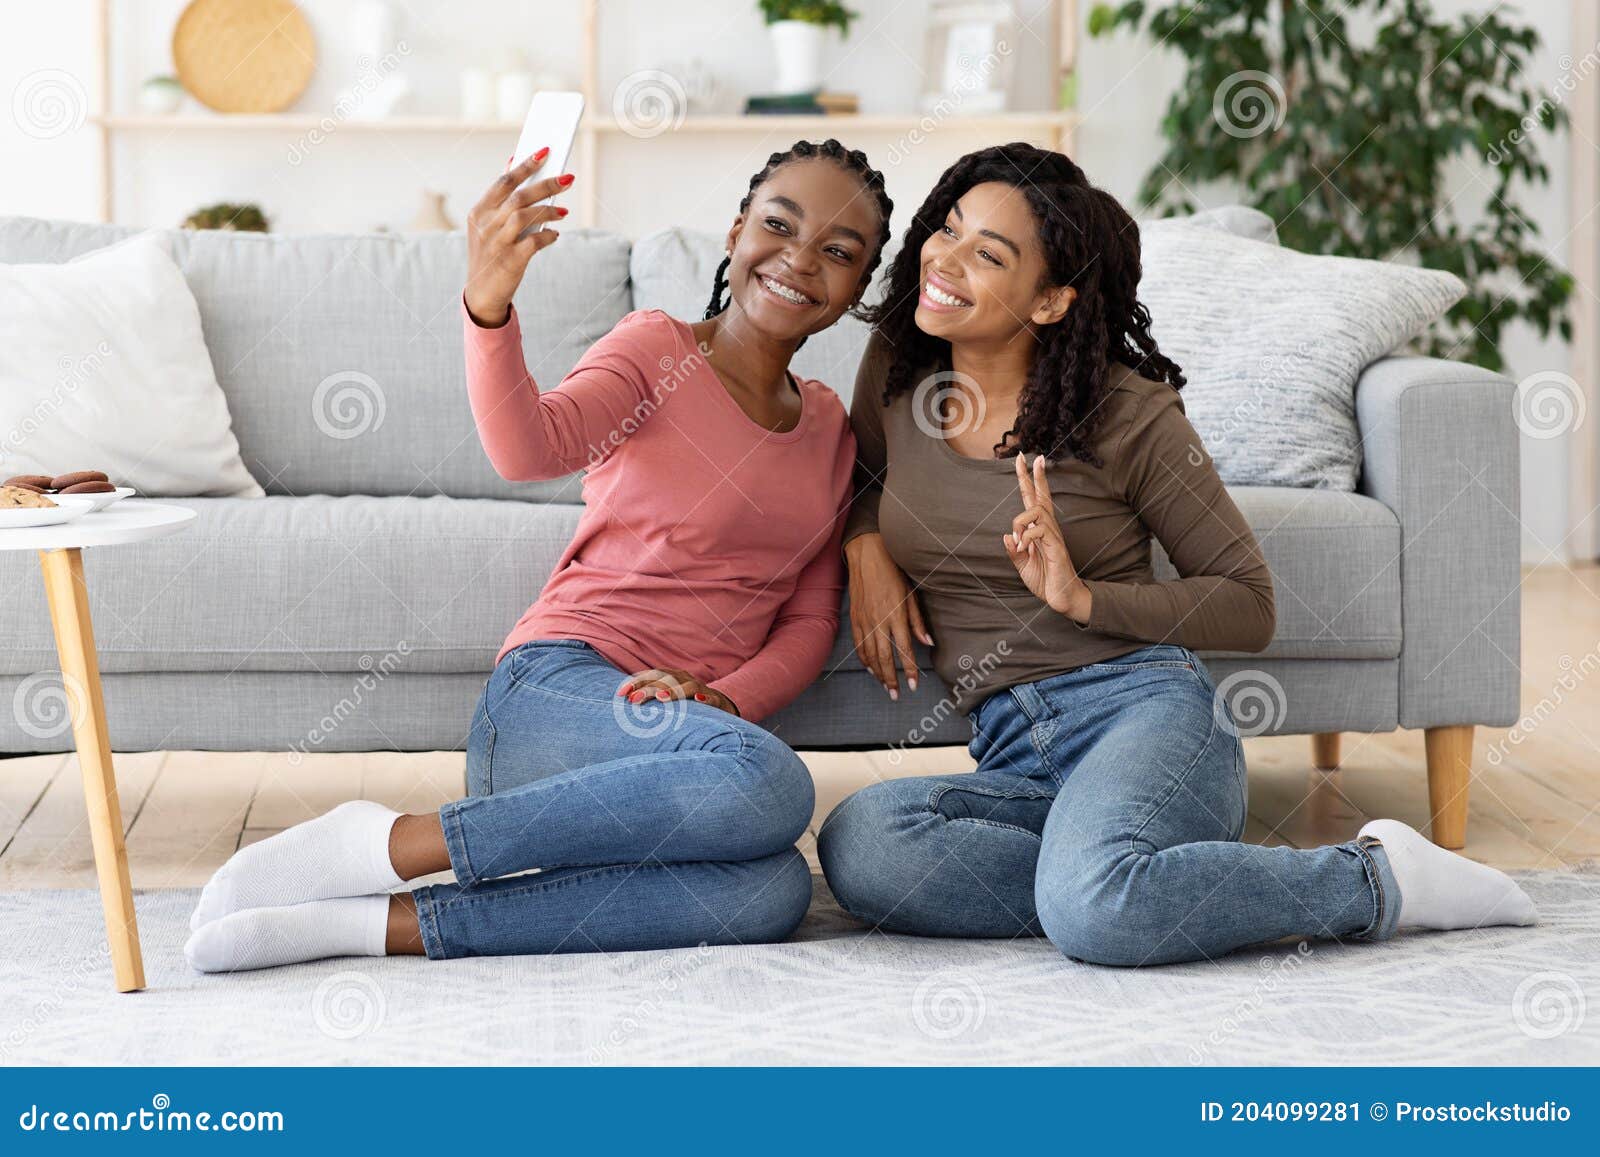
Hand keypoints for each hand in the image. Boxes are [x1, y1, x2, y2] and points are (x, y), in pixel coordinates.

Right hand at [463, 149, 573, 326]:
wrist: (482, 293)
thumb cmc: (491, 253)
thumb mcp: (488, 225)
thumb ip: (501, 197)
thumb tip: (512, 161)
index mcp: (479, 212)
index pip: (504, 181)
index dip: (525, 165)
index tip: (544, 151)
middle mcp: (485, 225)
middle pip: (518, 196)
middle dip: (546, 184)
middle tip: (568, 178)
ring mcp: (496, 243)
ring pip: (525, 216)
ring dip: (548, 210)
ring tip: (564, 211)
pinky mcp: (509, 261)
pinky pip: (533, 243)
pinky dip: (547, 236)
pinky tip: (555, 234)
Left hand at [617, 668, 739, 716]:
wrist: (719, 706)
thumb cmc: (685, 703)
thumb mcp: (666, 697)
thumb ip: (649, 696)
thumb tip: (624, 700)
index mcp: (672, 677)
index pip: (652, 675)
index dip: (636, 682)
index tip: (621, 694)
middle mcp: (685, 680)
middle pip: (666, 679)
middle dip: (649, 688)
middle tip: (633, 700)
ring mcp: (701, 689)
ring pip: (688, 687)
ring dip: (674, 691)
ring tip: (661, 697)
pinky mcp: (716, 701)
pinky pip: (712, 699)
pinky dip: (705, 699)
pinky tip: (698, 701)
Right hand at [846, 532, 932, 699]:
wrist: (866, 555)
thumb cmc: (893, 572)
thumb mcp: (911, 594)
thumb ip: (917, 621)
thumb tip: (928, 643)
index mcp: (895, 615)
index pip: (904, 650)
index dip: (910, 670)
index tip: (914, 685)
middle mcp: (879, 621)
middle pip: (885, 658)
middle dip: (891, 679)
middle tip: (897, 695)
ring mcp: (864, 621)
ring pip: (870, 654)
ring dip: (878, 673)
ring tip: (886, 687)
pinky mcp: (855, 618)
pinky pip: (859, 645)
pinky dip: (864, 659)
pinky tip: (871, 668)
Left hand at [1004, 452, 1090, 621]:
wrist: (1062, 598)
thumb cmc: (1046, 580)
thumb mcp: (1023, 565)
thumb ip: (1014, 550)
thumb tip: (1007, 535)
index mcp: (1039, 531)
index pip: (1033, 500)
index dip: (1029, 480)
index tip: (1024, 460)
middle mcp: (1048, 529)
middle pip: (1040, 496)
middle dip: (1032, 475)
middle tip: (1026, 455)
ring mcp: (1053, 536)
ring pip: (1036, 511)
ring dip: (1021, 521)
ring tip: (1019, 542)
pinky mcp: (1056, 547)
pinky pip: (1038, 530)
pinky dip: (1025, 537)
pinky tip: (1024, 549)